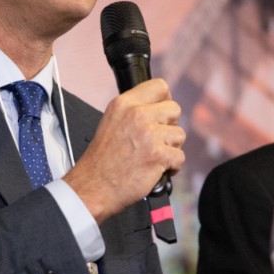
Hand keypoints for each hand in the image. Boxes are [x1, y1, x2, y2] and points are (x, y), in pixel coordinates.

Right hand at [64, 78, 184, 220]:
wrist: (93, 186)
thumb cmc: (101, 160)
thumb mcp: (111, 122)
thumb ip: (133, 111)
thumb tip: (158, 109)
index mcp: (124, 103)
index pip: (159, 86)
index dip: (165, 100)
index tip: (162, 113)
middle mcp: (137, 115)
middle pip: (174, 109)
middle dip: (169, 126)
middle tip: (156, 140)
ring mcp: (149, 135)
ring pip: (180, 135)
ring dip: (171, 148)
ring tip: (153, 156)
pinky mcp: (158, 155)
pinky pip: (180, 157)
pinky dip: (172, 167)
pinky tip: (156, 169)